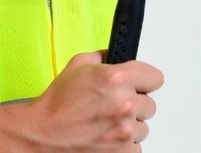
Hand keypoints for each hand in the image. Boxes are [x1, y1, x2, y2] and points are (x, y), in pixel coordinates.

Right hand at [25, 51, 163, 150]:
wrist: (45, 134)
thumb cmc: (59, 102)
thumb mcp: (78, 64)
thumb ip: (103, 57)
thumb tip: (115, 56)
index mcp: (116, 78)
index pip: (154, 77)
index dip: (144, 79)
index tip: (138, 83)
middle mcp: (125, 104)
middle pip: (150, 104)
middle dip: (134, 102)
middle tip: (113, 103)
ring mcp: (126, 131)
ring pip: (144, 126)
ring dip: (129, 124)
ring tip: (106, 120)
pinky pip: (137, 145)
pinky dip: (124, 143)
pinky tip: (106, 135)